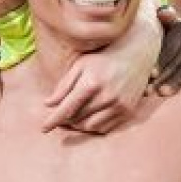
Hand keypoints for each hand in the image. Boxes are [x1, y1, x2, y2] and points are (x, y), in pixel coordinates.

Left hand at [44, 15, 160, 133]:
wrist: (137, 53)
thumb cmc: (103, 57)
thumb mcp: (80, 65)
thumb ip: (63, 85)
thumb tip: (48, 104)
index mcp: (91, 83)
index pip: (67, 108)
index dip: (53, 120)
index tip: (43, 128)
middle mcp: (106, 96)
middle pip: (78, 119)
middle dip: (66, 120)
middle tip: (61, 117)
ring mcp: (119, 105)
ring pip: (91, 127)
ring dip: (79, 125)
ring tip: (75, 117)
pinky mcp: (128, 110)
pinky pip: (106, 128)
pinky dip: (94, 126)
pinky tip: (90, 117)